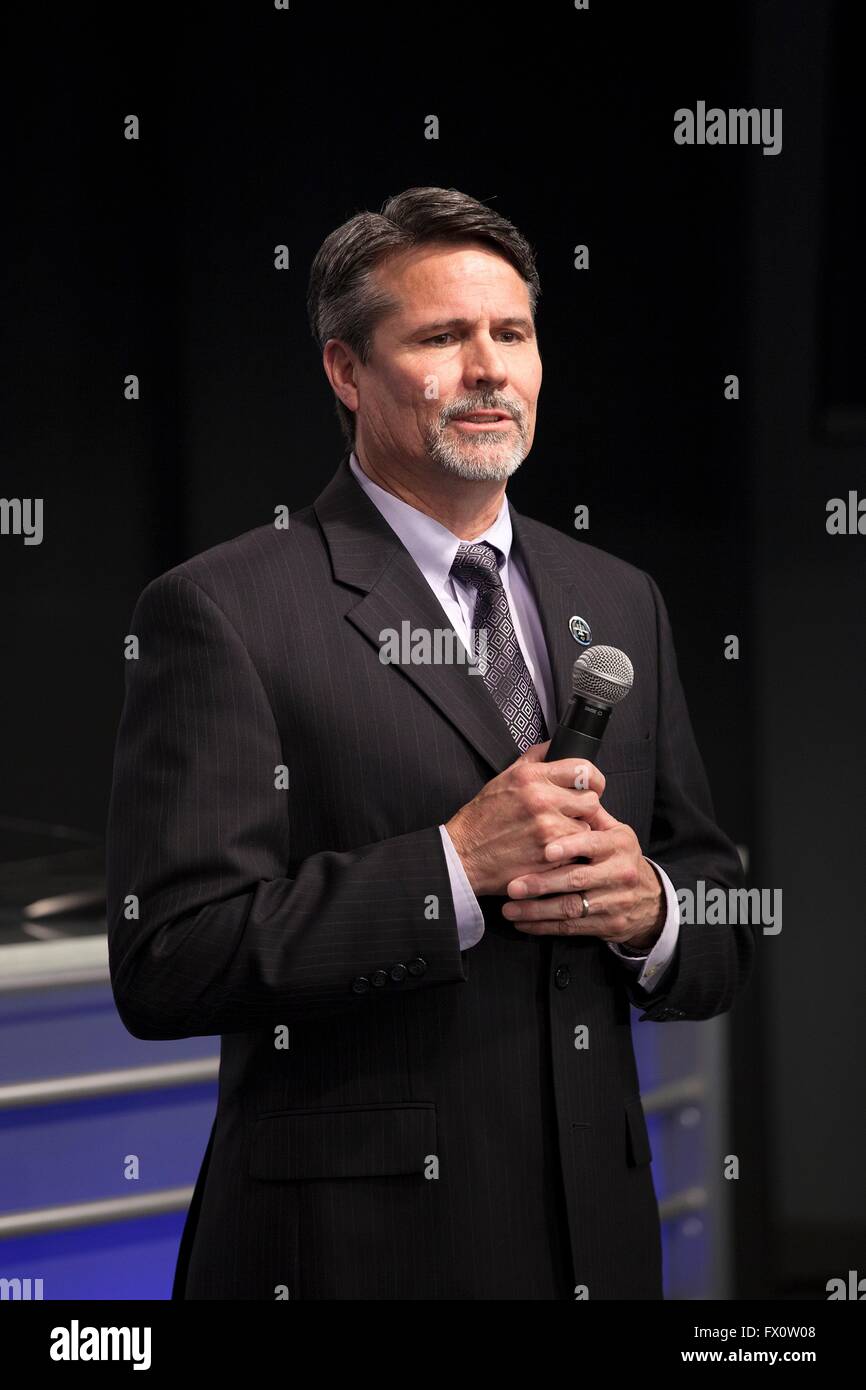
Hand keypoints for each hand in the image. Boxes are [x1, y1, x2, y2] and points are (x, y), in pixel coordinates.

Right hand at [444, 740, 606, 896]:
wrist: (463, 855)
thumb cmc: (482, 818)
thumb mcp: (504, 778)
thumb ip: (534, 759)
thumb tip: (556, 744)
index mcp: (530, 776)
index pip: (583, 768)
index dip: (593, 779)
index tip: (592, 786)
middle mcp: (541, 799)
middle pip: (591, 800)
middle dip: (584, 809)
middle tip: (570, 815)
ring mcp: (547, 828)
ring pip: (586, 828)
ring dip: (576, 833)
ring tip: (555, 836)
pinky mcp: (550, 855)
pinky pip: (576, 851)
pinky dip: (568, 853)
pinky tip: (550, 851)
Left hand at [500, 803, 665, 946]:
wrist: (649, 900)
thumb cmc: (618, 857)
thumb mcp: (614, 833)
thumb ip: (590, 814)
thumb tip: (566, 783)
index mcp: (620, 843)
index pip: (592, 843)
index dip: (569, 846)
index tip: (545, 850)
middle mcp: (621, 872)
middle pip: (577, 879)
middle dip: (542, 884)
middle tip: (513, 886)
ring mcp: (616, 902)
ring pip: (571, 908)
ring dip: (537, 911)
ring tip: (509, 909)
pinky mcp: (608, 925)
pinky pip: (571, 927)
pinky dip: (544, 926)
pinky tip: (523, 923)